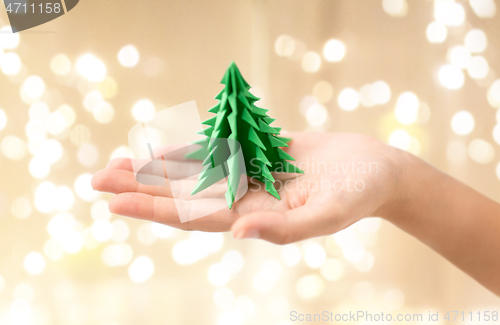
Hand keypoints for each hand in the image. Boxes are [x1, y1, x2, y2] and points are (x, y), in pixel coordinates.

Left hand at [91, 132, 402, 243]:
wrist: (376, 169)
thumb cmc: (359, 194)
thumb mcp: (328, 215)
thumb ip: (286, 229)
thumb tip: (240, 233)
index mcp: (255, 217)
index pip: (193, 216)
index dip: (153, 209)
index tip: (113, 202)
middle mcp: (245, 199)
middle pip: (182, 195)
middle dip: (140, 188)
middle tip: (94, 180)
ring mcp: (249, 176)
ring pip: (192, 173)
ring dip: (155, 169)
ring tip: (116, 164)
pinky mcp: (258, 154)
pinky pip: (216, 150)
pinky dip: (188, 148)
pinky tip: (161, 147)